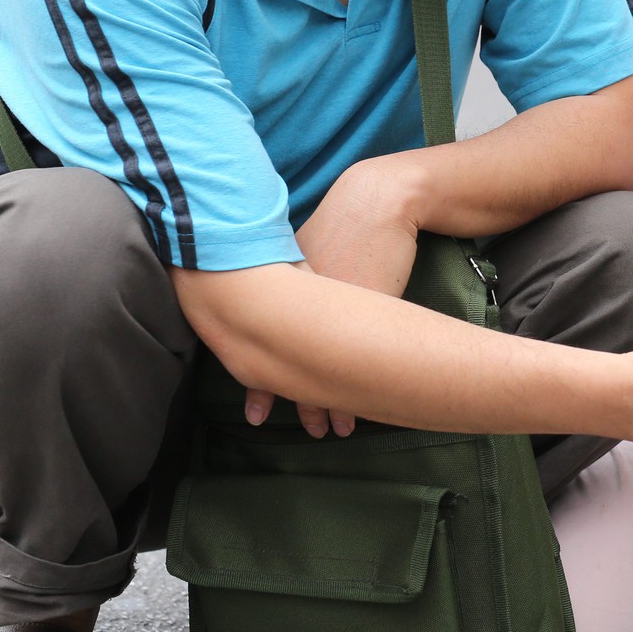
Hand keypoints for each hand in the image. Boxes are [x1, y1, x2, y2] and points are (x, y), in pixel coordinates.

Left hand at [244, 160, 425, 437]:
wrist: (377, 201)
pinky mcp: (371, 308)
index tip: (255, 413)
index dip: (260, 386)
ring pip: (327, 369)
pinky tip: (362, 405)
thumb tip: (273, 310)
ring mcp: (337, 309)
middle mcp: (302, 307)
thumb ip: (286, 286)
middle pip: (294, 366)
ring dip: (331, 402)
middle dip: (299, 402)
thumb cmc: (344, 226)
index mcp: (282, 296)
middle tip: (306, 430)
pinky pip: (361, 357)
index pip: (264, 351)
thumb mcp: (304, 256)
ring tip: (335, 429)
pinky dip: (360, 385)